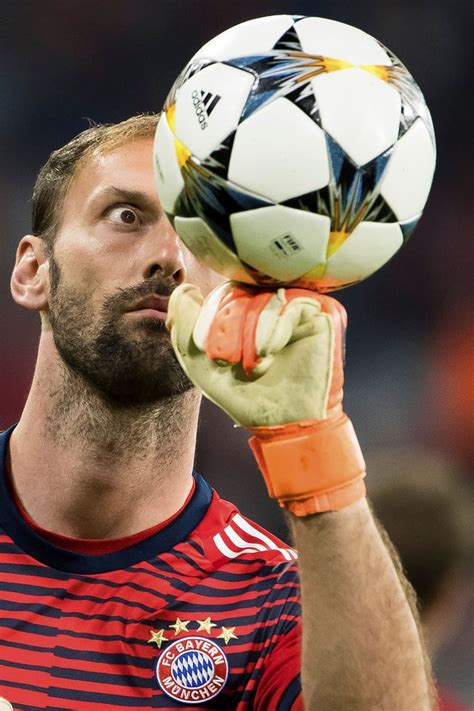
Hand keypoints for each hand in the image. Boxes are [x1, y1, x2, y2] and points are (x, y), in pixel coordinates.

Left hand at [167, 281, 364, 514]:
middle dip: (226, 327)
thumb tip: (183, 289)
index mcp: (246, 309)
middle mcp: (272, 302)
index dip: (208, 316)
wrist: (283, 424)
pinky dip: (276, 327)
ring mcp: (298, 305)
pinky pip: (293, 303)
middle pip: (240, 290)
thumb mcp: (198, 361)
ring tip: (255, 362)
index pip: (222, 292)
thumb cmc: (244, 395)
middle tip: (229, 359)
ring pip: (264, 296)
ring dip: (251, 333)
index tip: (205, 347)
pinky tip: (271, 352)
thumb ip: (184, 324)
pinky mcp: (323, 313)